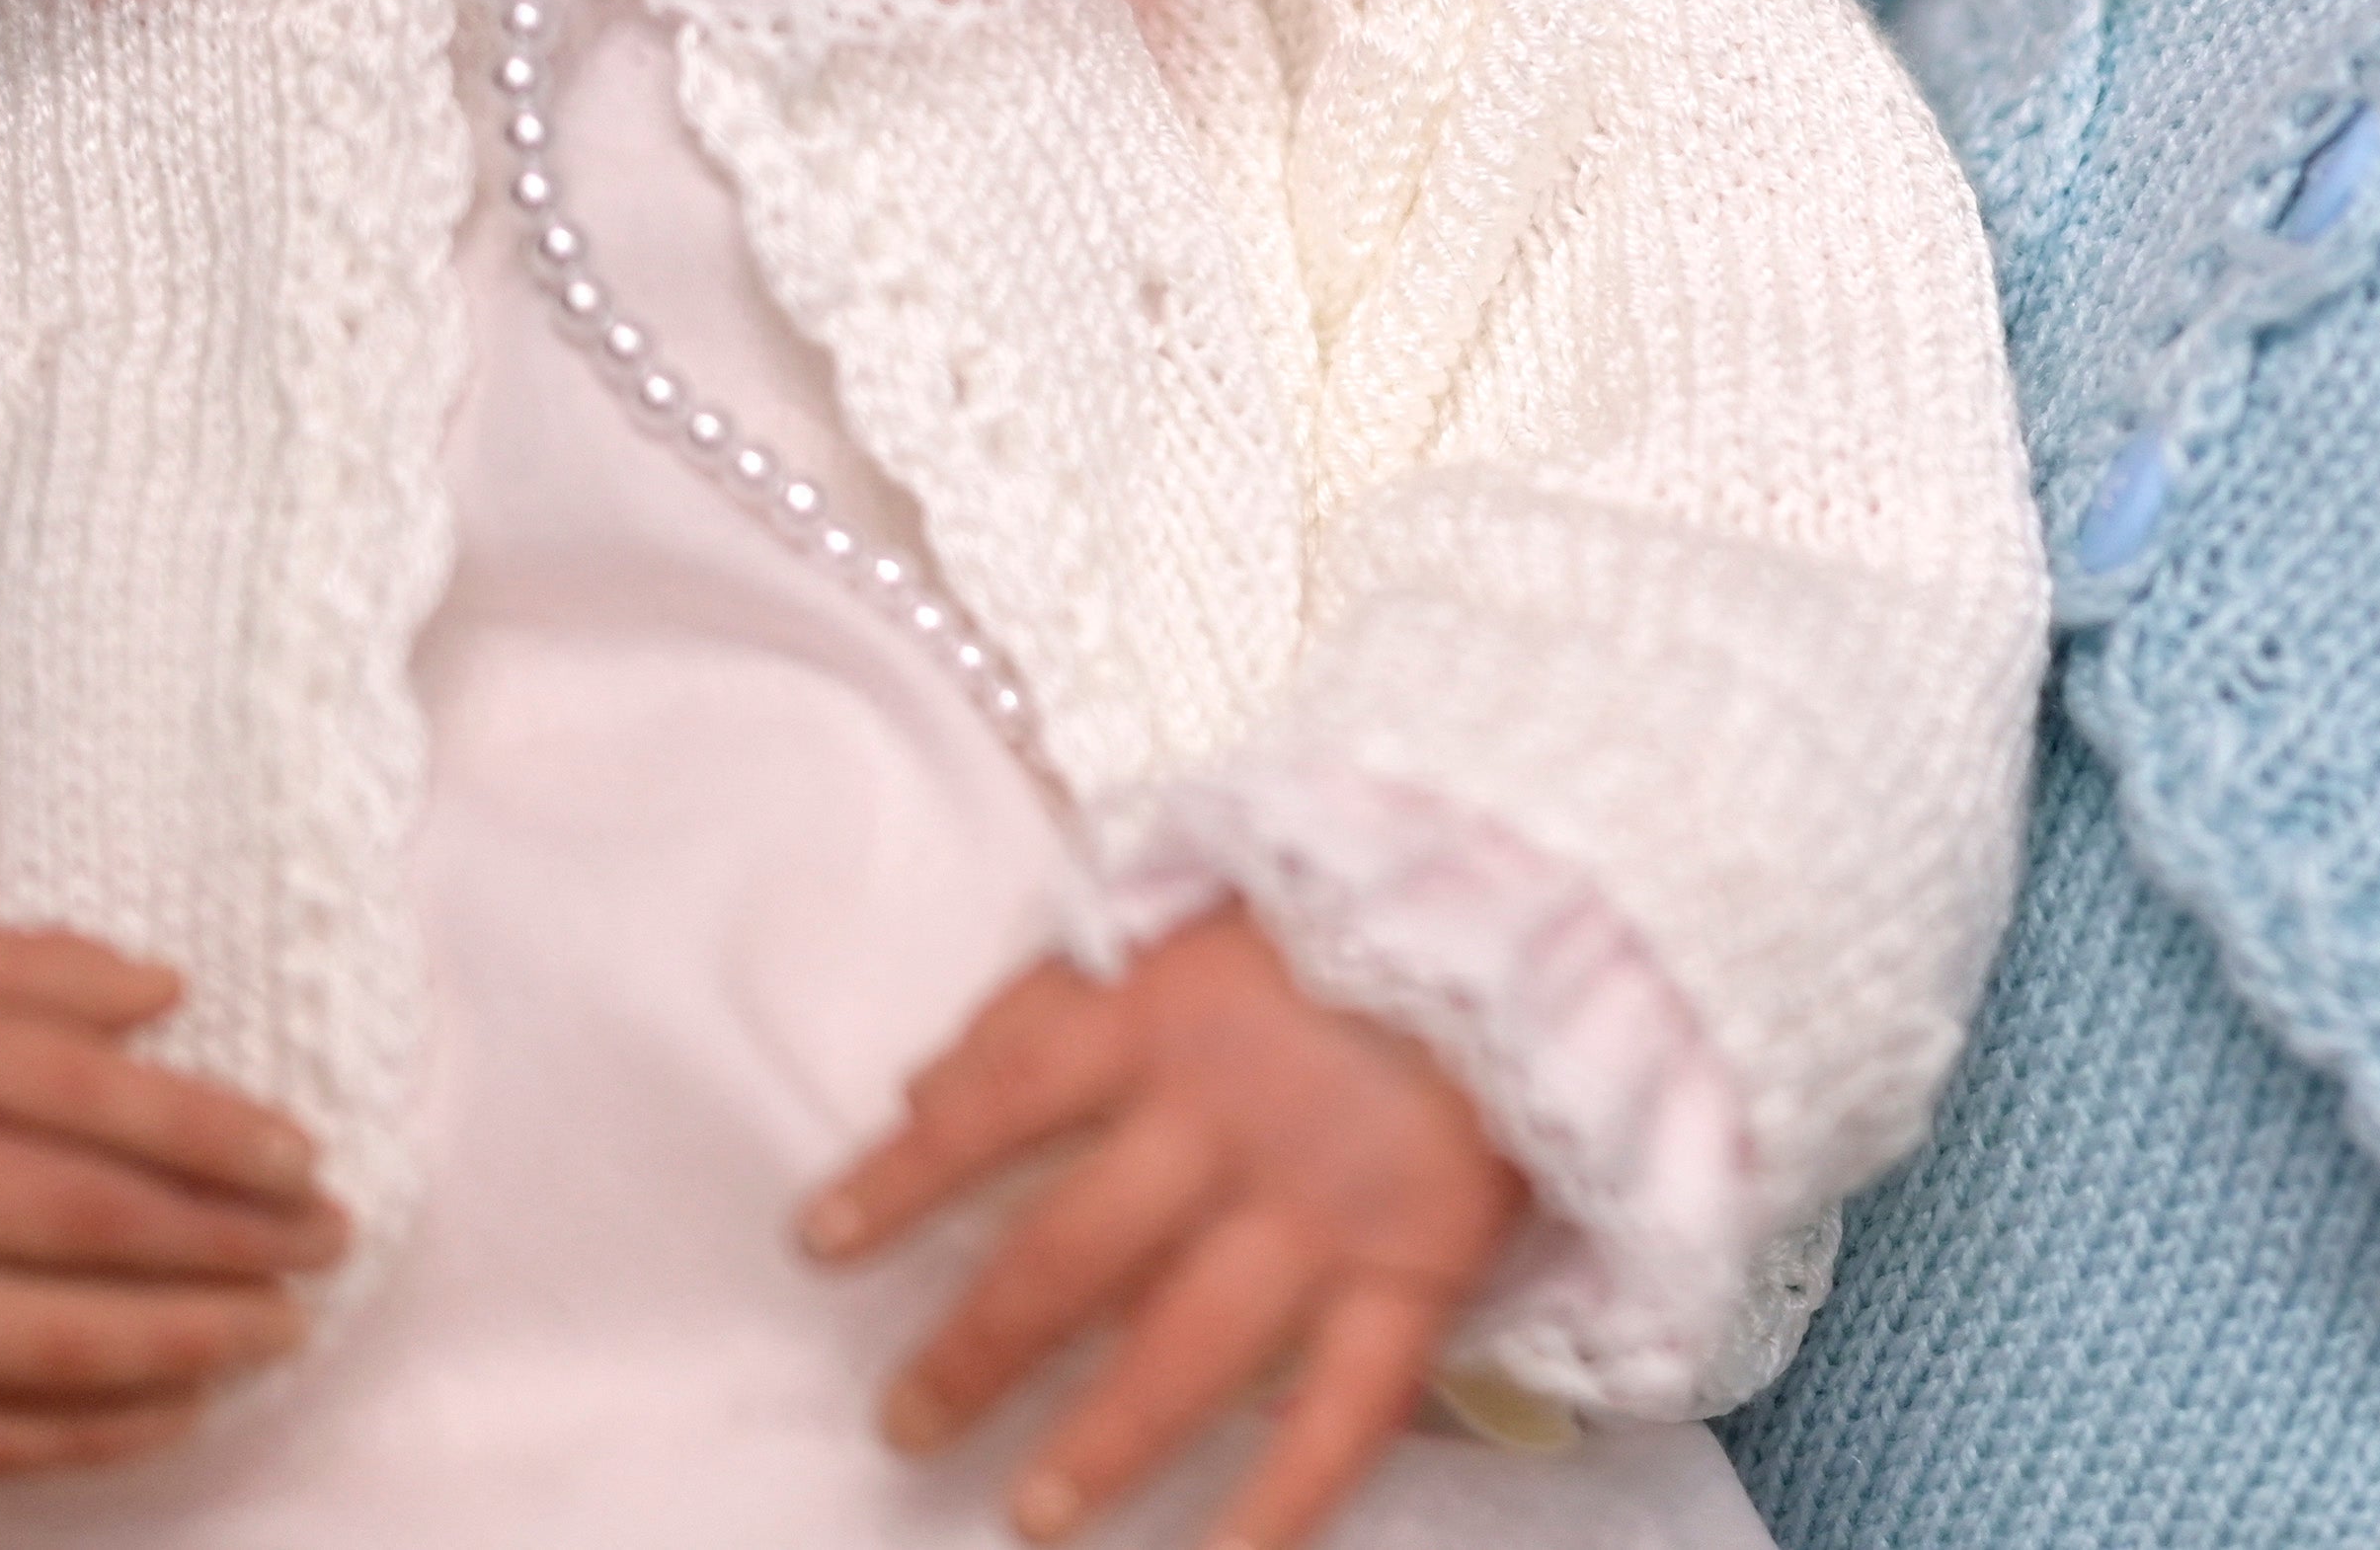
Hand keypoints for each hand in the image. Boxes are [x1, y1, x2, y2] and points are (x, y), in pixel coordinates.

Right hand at [0, 921, 344, 1473]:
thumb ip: (41, 966)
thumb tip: (171, 990)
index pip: (110, 1107)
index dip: (226, 1139)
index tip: (310, 1159)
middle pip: (103, 1228)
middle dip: (240, 1244)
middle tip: (332, 1245)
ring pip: (56, 1347)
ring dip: (191, 1345)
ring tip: (283, 1330)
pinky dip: (89, 1436)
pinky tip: (177, 1412)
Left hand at [805, 907, 1530, 1549]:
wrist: (1560, 892)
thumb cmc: (1366, 896)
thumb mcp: (1193, 907)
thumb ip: (1058, 996)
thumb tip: (920, 1091)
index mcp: (1161, 1016)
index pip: (990, 1105)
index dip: (897, 1178)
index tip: (819, 1241)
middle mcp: (1226, 1122)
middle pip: (1066, 1257)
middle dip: (975, 1351)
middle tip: (906, 1424)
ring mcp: (1324, 1206)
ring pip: (1185, 1350)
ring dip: (1099, 1442)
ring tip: (1032, 1515)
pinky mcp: (1418, 1267)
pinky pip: (1344, 1409)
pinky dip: (1283, 1503)